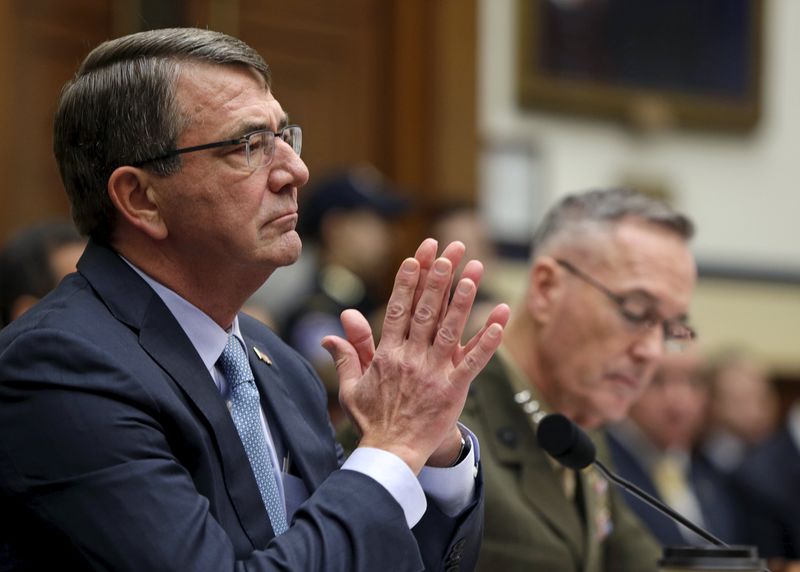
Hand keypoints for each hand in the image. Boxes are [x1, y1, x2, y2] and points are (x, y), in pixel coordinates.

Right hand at [322, 239, 508, 473]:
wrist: (391, 454)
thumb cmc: (372, 420)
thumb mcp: (352, 386)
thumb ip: (348, 354)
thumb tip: (334, 328)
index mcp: (387, 354)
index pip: (398, 308)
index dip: (409, 279)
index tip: (418, 255)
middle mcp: (410, 357)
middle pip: (426, 309)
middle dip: (439, 276)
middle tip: (452, 249)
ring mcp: (433, 372)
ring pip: (450, 328)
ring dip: (464, 297)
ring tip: (475, 270)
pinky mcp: (453, 389)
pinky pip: (474, 360)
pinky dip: (488, 338)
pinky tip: (500, 316)